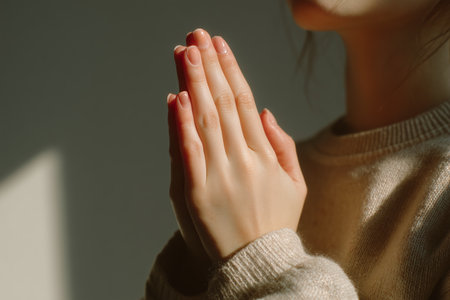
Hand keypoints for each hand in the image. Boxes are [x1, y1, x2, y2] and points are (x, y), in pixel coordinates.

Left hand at [171, 29, 306, 261]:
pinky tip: (175, 97)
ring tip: (184, 52)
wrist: (256, 264)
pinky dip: (180, 123)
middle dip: (208, 65)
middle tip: (196, 36)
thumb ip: (283, 146)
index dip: (231, 70)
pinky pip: (188, 152)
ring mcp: (217, 176)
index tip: (220, 45)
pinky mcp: (195, 194)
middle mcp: (242, 161)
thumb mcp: (296, 185)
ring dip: (192, 83)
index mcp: (265, 156)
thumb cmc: (276, 223)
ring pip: (203, 120)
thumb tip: (265, 111)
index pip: (244, 102)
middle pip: (221, 103)